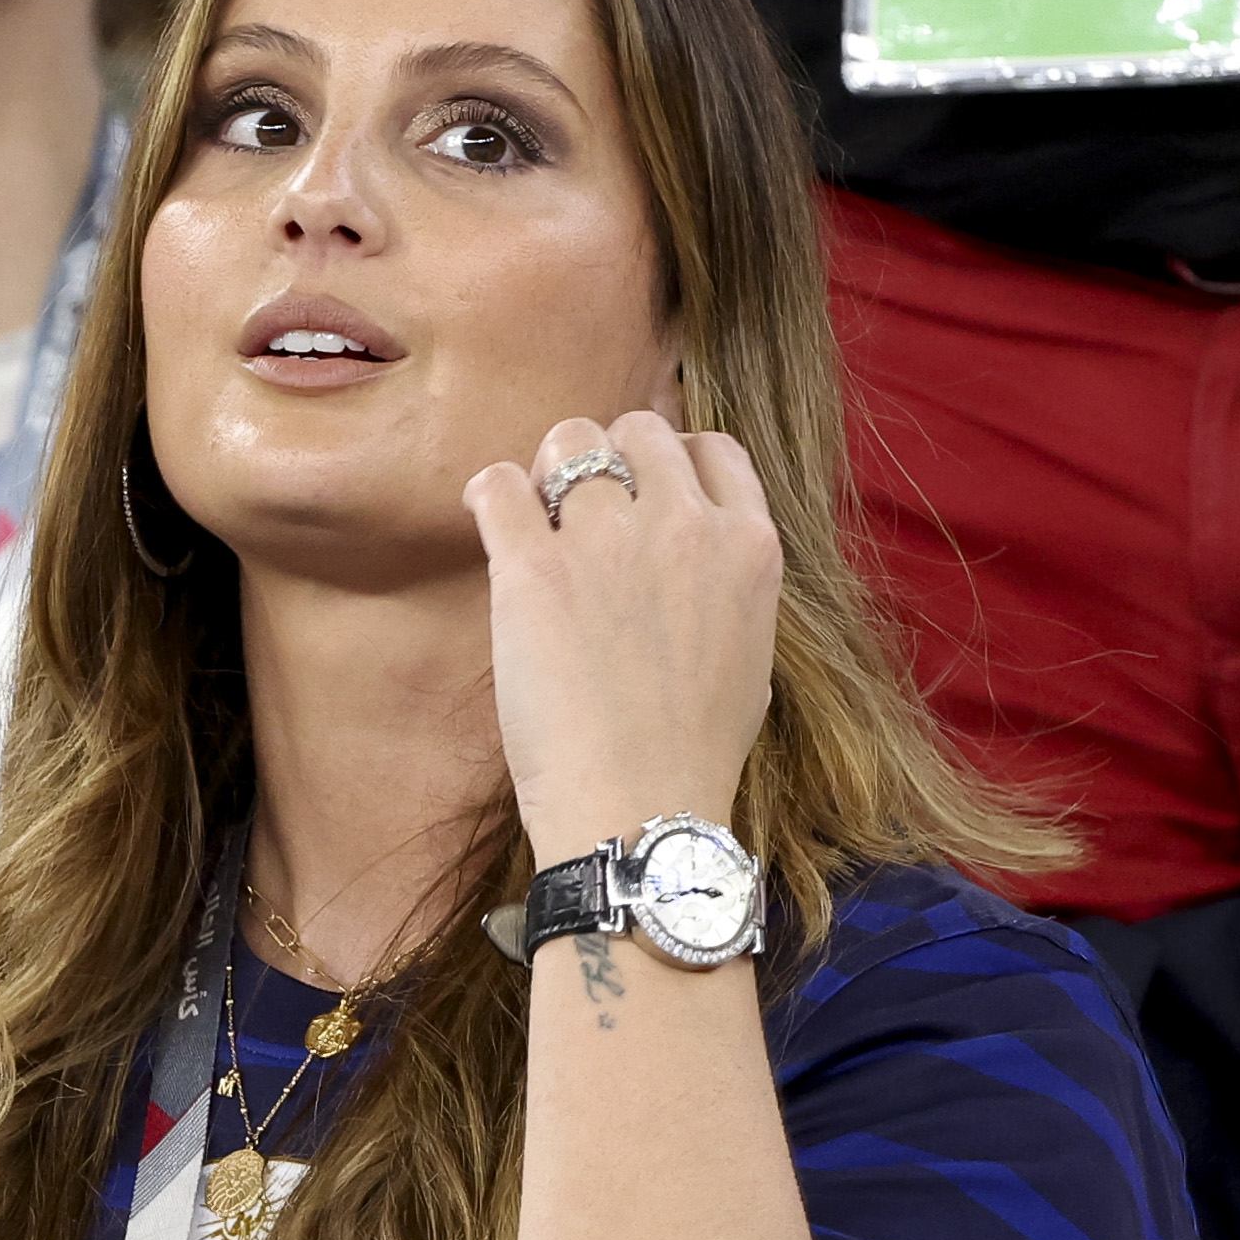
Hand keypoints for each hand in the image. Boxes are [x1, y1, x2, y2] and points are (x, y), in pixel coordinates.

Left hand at [474, 410, 783, 871]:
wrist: (640, 808)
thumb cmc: (693, 752)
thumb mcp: (751, 653)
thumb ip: (728, 584)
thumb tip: (700, 554)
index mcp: (748, 545)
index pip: (710, 449)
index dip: (666, 461)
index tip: (638, 492)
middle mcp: (684, 528)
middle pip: (636, 431)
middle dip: (603, 458)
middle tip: (575, 508)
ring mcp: (609, 542)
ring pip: (568, 441)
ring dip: (546, 471)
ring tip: (534, 517)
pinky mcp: (534, 568)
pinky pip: (499, 485)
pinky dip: (488, 493)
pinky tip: (489, 519)